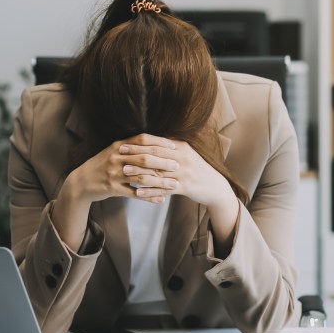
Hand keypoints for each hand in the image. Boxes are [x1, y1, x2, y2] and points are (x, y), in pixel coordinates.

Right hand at [52, 134, 179, 249]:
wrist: (81, 182)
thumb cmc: (102, 165)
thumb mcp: (114, 151)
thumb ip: (131, 147)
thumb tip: (154, 143)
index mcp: (119, 145)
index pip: (142, 139)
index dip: (159, 142)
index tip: (174, 146)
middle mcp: (116, 157)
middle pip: (144, 157)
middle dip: (163, 162)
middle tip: (177, 166)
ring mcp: (114, 173)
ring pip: (141, 176)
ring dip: (160, 181)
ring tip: (174, 184)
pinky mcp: (112, 188)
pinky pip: (134, 193)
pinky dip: (149, 197)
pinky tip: (161, 200)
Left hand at [119, 138, 239, 253]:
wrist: (214, 186)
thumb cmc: (196, 169)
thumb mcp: (185, 153)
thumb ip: (170, 147)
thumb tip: (151, 140)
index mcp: (180, 147)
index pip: (156, 143)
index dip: (138, 143)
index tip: (123, 144)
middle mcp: (182, 158)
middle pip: (154, 155)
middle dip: (135, 154)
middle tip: (119, 155)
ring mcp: (183, 173)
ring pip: (157, 172)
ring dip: (139, 172)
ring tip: (124, 172)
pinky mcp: (185, 187)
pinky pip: (163, 189)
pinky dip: (150, 191)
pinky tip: (137, 192)